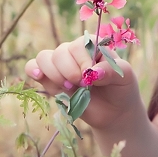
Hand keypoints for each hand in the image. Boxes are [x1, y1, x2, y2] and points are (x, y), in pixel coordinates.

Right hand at [25, 36, 143, 129]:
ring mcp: (61, 65)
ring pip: (44, 58)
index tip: (90, 77)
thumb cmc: (121, 88)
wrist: (114, 111)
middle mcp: (74, 52)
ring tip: (68, 87)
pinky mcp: (51, 80)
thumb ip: (111, 70)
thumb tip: (92, 72)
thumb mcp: (125, 77)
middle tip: (82, 85)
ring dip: (54, 74)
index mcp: (92, 45)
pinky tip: (37, 76)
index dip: (81, 61)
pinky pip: (33, 67)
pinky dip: (32, 70)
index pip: (79, 45)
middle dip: (68, 71)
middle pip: (60, 52)